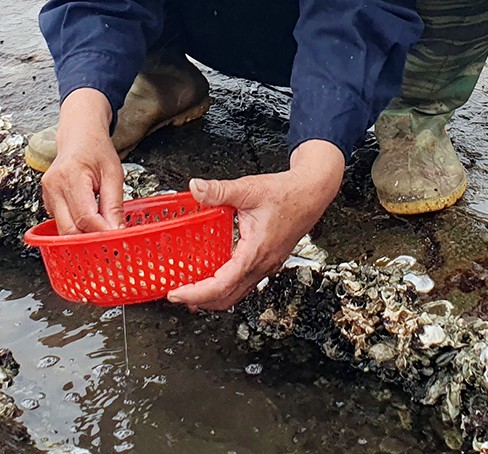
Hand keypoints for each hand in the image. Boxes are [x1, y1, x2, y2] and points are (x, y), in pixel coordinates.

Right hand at [41, 88, 123, 233]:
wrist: (78, 135)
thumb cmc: (96, 150)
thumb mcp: (113, 173)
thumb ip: (114, 204)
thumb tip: (116, 232)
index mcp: (71, 176)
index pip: (85, 216)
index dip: (101, 232)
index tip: (117, 239)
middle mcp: (54, 186)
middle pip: (69, 229)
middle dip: (90, 239)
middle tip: (110, 242)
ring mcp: (47, 193)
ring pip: (63, 229)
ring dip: (83, 235)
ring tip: (102, 232)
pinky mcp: (47, 199)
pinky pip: (61, 222)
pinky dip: (76, 228)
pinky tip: (90, 223)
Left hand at [167, 139, 344, 310]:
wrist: (312, 194)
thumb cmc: (286, 194)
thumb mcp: (248, 188)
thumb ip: (219, 190)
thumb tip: (196, 188)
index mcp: (255, 252)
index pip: (221, 285)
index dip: (195, 293)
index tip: (175, 293)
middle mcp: (262, 265)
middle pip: (227, 298)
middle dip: (200, 301)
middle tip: (176, 293)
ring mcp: (266, 267)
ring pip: (237, 294)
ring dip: (212, 297)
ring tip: (190, 289)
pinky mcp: (268, 263)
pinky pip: (244, 284)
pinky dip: (225, 287)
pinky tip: (213, 276)